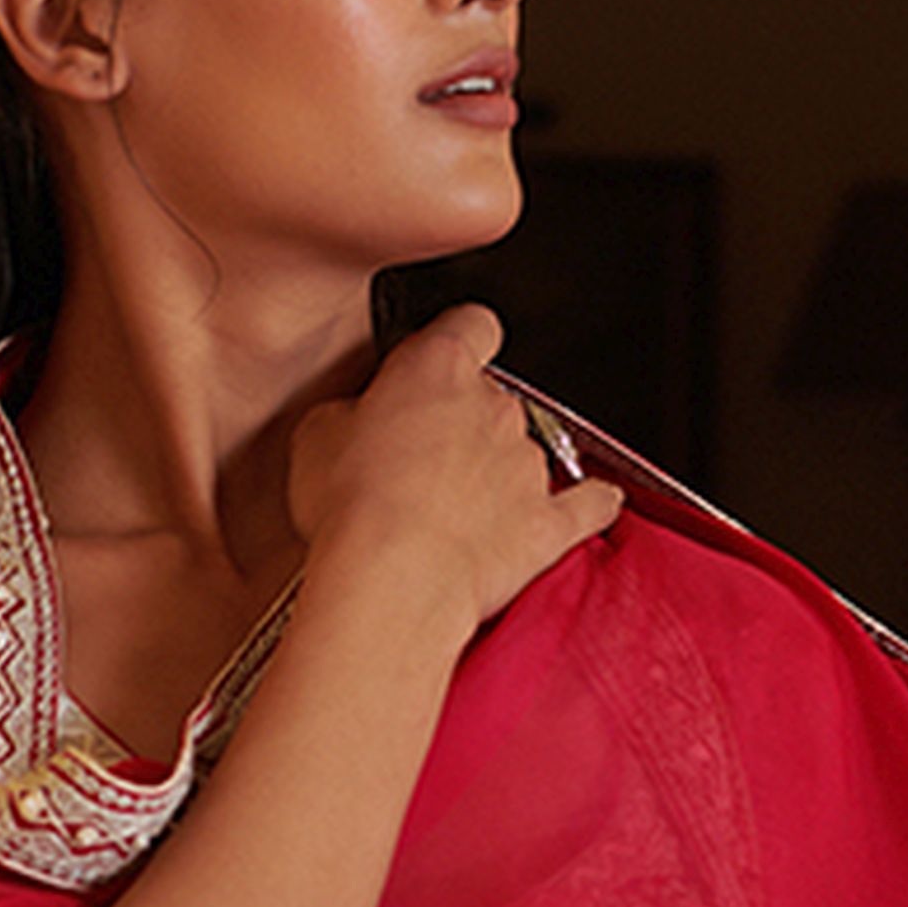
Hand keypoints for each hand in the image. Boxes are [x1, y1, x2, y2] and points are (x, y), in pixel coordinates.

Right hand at [288, 303, 619, 635]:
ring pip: (523, 456)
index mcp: (437, 367)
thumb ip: (350, 414)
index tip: (446, 355)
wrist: (394, 580)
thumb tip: (358, 423)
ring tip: (446, 518)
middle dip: (460, 428)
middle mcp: (495, 406)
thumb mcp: (315, 437)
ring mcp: (527, 465)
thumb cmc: (354, 508)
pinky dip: (588, 507)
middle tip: (416, 465)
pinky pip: (586, 506)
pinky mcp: (548, 523)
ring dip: (494, 478)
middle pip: (491, 400)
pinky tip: (592, 508)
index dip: (459, 339)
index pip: (470, 326)